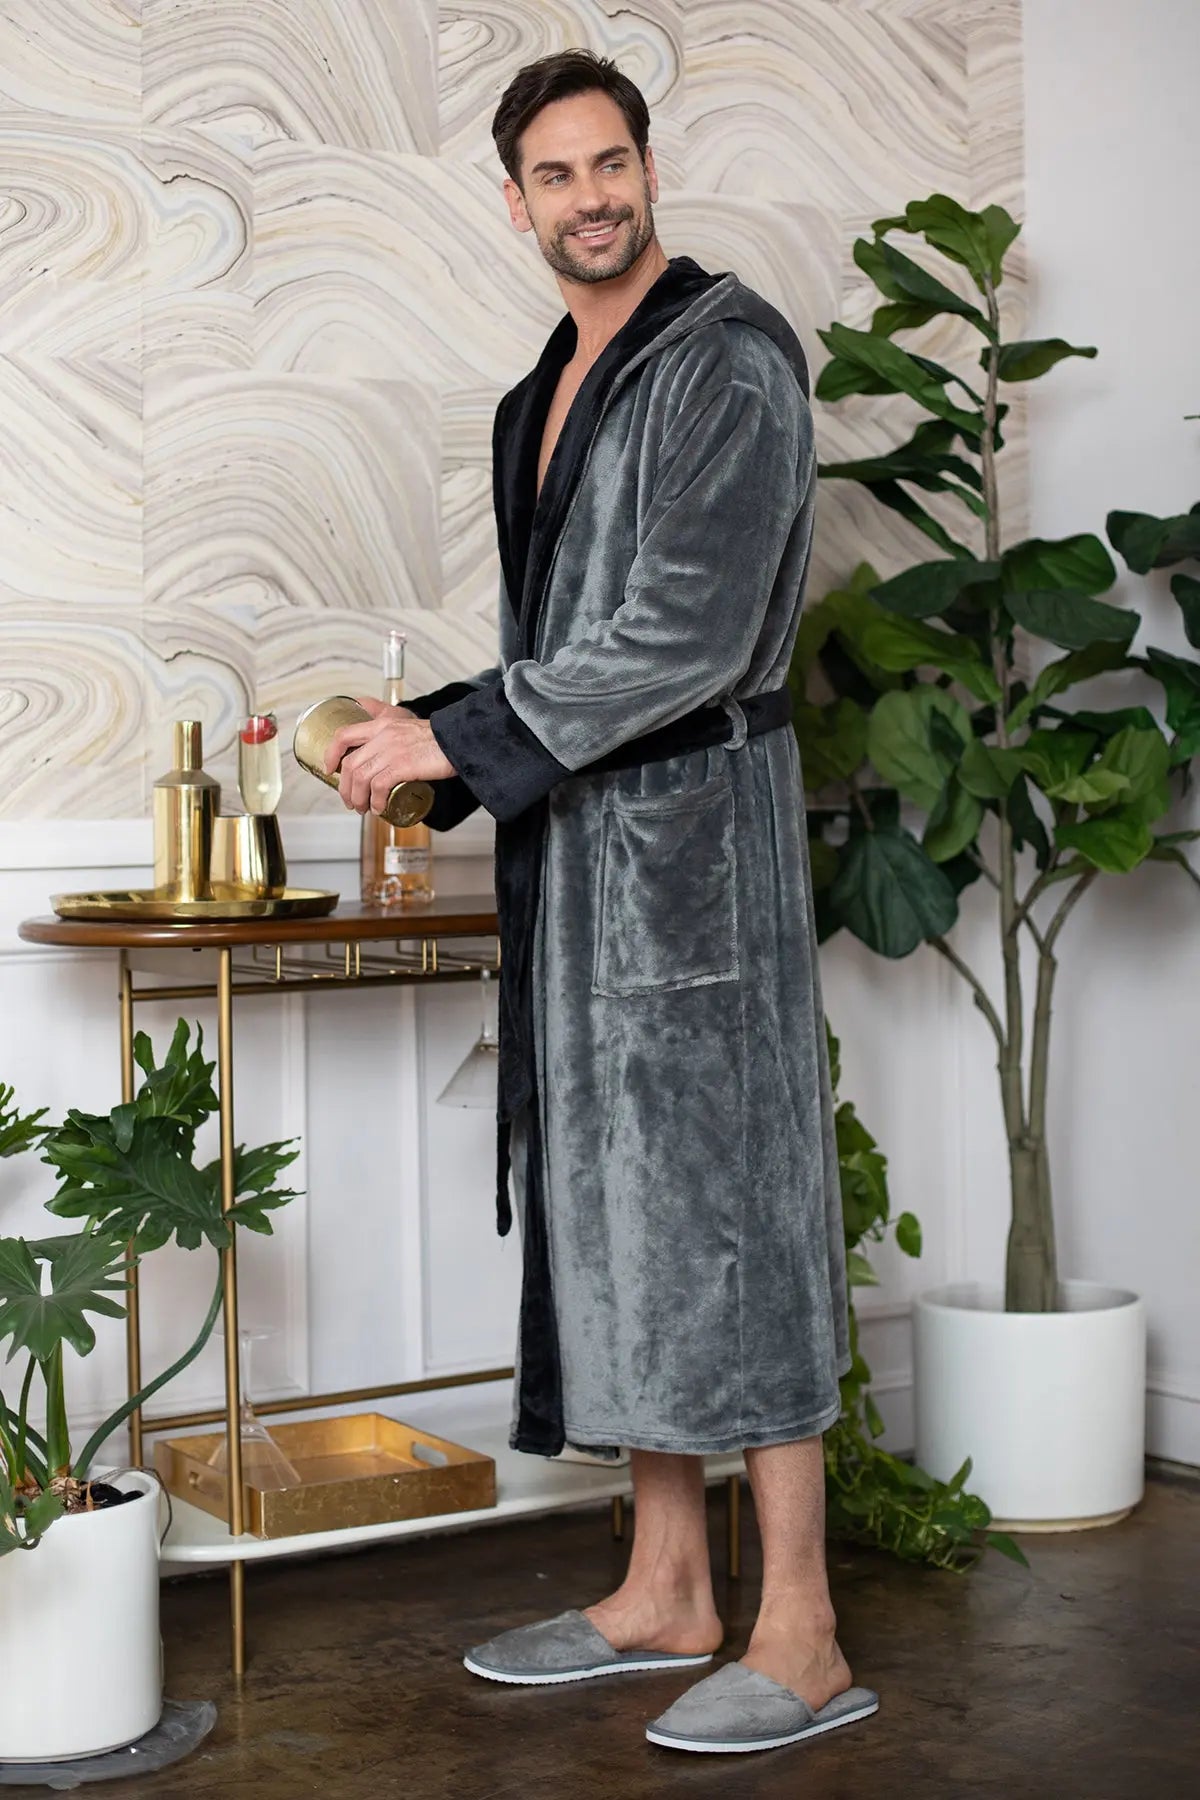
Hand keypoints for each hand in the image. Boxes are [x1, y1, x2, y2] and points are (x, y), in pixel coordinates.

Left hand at [323, 696, 456, 813]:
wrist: (459, 740)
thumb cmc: (437, 738)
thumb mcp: (406, 724)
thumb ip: (389, 726)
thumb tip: (375, 739)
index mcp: (381, 724)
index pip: (344, 735)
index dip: (331, 754)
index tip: (330, 769)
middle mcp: (382, 735)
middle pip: (350, 764)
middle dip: (345, 788)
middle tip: (351, 801)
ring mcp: (392, 750)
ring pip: (361, 778)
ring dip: (357, 798)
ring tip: (363, 809)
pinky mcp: (403, 765)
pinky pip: (378, 786)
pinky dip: (374, 801)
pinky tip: (378, 808)